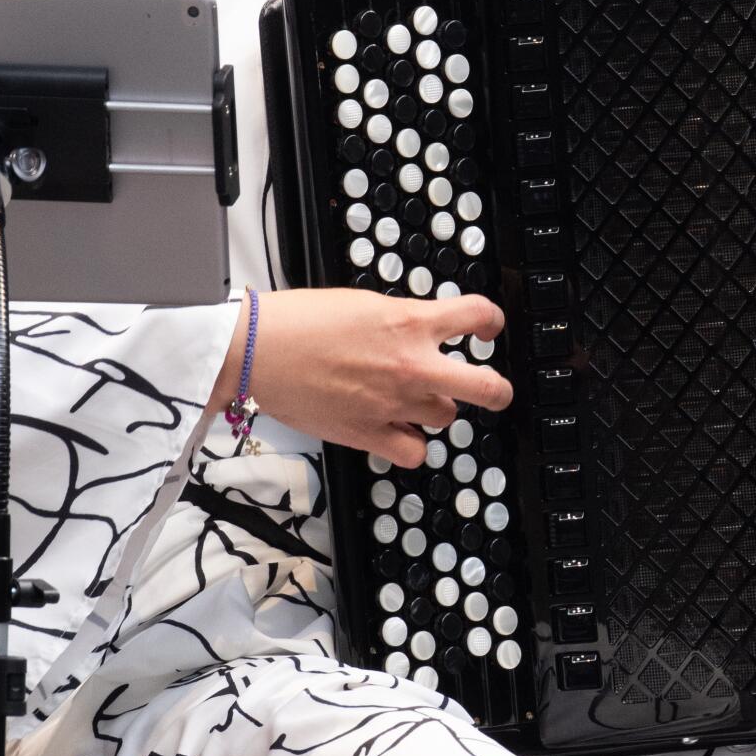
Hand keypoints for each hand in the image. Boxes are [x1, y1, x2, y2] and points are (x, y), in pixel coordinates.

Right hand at [215, 286, 511, 467]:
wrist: (259, 350)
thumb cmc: (299, 322)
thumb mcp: (363, 303)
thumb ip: (401, 320)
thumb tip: (422, 331)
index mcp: (410, 322)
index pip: (478, 315)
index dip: (491, 322)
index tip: (488, 328)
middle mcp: (412, 364)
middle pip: (487, 387)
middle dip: (496, 389)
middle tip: (493, 389)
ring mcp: (395, 402)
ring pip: (447, 417)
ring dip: (436, 409)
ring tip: (412, 400)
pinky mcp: (370, 433)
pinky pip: (415, 451)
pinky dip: (411, 443)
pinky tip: (398, 430)